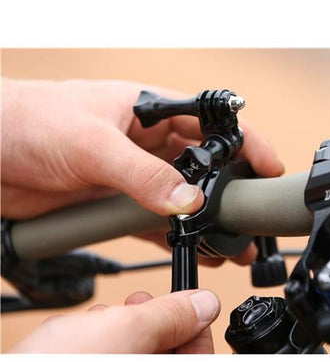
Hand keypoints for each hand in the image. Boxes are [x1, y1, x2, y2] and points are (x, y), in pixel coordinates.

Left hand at [1, 78, 283, 218]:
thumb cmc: (28, 120)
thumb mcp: (92, 143)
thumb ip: (142, 174)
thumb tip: (186, 200)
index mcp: (149, 111)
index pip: (211, 125)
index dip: (246, 145)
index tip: (269, 168)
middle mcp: (147, 143)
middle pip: (204, 168)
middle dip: (231, 192)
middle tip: (251, 219)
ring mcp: (134, 174)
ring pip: (183, 199)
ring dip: (207, 222)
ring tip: (230, 245)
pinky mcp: (117, 201)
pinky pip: (156, 221)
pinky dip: (176, 236)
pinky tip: (194, 250)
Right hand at [8, 290, 219, 352]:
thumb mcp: (126, 332)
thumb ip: (171, 316)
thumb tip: (204, 303)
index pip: (200, 361)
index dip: (197, 329)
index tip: (189, 308)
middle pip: (169, 357)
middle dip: (157, 324)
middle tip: (144, 305)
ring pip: (139, 356)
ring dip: (127, 329)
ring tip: (109, 316)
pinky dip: (104, 342)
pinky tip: (88, 331)